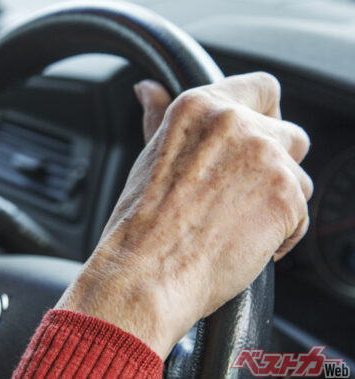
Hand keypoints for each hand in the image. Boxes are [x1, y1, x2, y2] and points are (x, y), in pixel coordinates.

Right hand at [56, 72, 311, 358]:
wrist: (145, 271)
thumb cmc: (140, 223)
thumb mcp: (149, 156)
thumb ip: (159, 116)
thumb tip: (149, 88)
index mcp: (199, 107)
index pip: (262, 88)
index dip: (267, 114)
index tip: (258, 137)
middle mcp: (235, 122)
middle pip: (289, 134)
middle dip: (274, 166)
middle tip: (239, 196)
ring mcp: (264, 157)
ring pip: (299, 176)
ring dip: (277, 201)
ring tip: (235, 225)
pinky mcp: (285, 195)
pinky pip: (302, 213)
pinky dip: (282, 233)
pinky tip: (245, 244)